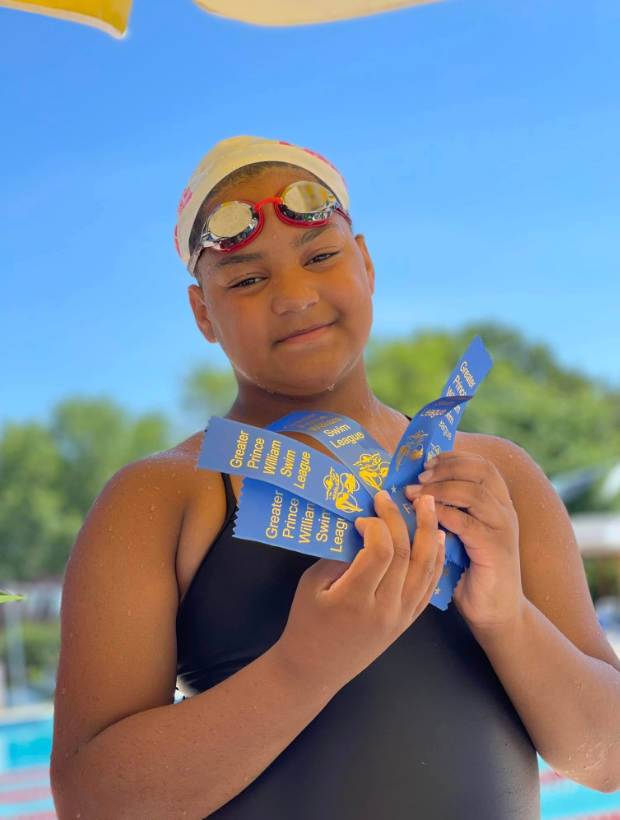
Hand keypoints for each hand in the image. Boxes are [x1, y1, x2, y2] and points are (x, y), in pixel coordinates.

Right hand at [273, 490, 445, 691]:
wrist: (314, 670)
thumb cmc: (306, 625)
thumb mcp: (311, 585)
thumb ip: (336, 557)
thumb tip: (359, 528)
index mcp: (355, 599)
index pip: (380, 552)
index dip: (376, 526)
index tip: (361, 518)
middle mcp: (385, 608)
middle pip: (404, 555)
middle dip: (401, 519)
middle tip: (392, 496)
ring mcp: (401, 617)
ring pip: (425, 569)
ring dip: (429, 534)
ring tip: (429, 506)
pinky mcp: (408, 622)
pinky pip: (429, 588)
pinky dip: (436, 561)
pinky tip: (438, 540)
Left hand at [404, 450, 525, 635]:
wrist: (495, 613)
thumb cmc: (470, 573)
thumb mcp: (456, 534)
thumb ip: (443, 512)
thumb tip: (408, 492)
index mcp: (496, 502)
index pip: (480, 464)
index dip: (453, 457)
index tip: (425, 461)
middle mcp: (504, 510)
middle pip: (481, 470)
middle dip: (446, 467)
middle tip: (418, 475)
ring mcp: (502, 528)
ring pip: (474, 492)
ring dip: (440, 487)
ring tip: (413, 493)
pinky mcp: (495, 549)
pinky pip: (467, 522)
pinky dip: (443, 514)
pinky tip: (424, 515)